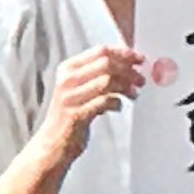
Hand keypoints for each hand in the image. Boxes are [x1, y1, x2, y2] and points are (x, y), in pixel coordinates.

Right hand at [34, 45, 143, 169]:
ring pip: (107, 81)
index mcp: (68, 68)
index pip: (100, 51)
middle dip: (129, 70)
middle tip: (141, 80)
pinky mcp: (76, 115)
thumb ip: (98, 74)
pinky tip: (118, 107)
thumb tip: (129, 63)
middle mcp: (67, 80)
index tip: (140, 60)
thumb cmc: (71, 113)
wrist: (53, 142)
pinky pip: (104, 101)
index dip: (124, 53)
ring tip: (133, 95)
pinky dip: (117, 102)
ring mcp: (70, 97)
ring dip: (127, 87)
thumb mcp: (79, 87)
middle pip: (106, 64)